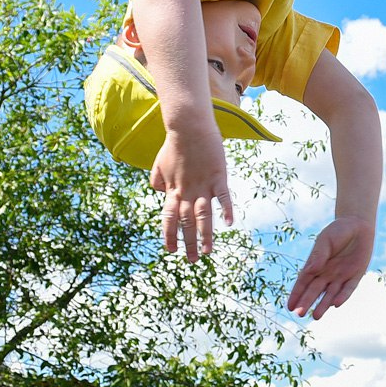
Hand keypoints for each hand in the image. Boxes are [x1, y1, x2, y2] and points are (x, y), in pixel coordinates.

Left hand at [150, 122, 233, 261]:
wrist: (188, 126)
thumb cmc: (173, 143)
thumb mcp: (159, 164)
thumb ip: (156, 180)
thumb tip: (158, 191)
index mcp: (172, 190)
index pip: (169, 218)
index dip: (169, 235)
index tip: (170, 250)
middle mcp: (186, 191)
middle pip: (187, 223)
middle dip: (189, 243)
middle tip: (193, 260)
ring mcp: (202, 185)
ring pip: (203, 216)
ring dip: (206, 235)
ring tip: (208, 251)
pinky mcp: (217, 176)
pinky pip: (222, 197)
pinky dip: (226, 210)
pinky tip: (229, 224)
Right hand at [287, 214, 373, 319]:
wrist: (358, 225)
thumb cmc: (338, 231)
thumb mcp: (326, 240)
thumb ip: (319, 255)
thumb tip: (310, 271)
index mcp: (316, 265)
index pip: (303, 282)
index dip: (296, 294)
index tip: (290, 306)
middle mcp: (327, 274)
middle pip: (314, 291)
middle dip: (307, 302)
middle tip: (299, 314)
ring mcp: (341, 276)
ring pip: (330, 294)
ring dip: (323, 305)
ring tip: (316, 316)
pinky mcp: (355, 276)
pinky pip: (348, 289)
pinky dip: (343, 296)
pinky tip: (336, 304)